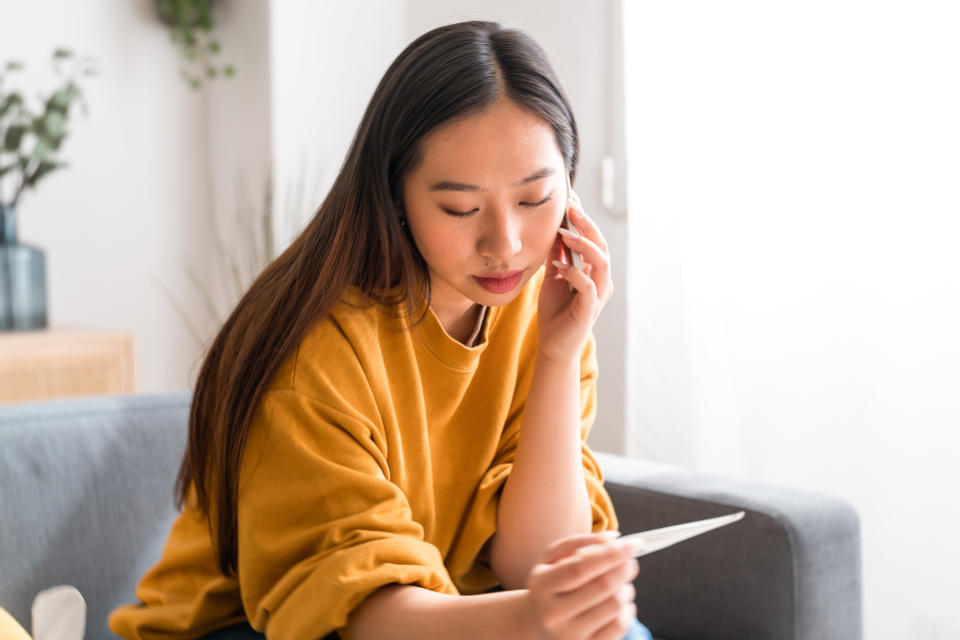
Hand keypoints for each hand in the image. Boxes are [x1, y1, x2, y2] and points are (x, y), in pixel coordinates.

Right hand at [523, 531, 639, 639]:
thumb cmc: (550, 584)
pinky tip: (620, 603)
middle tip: (631, 561)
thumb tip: (613, 539)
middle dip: (624, 569)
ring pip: (615, 605)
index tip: (632, 544)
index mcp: (542, 586)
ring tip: (621, 583)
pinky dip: (628, 610)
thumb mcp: (552, 558)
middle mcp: (553, 614)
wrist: (535, 623)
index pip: (580, 569)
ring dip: (626, 588)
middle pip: (602, 587)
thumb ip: (578, 542)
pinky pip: (619, 627)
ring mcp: (569, 636)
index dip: (610, 555)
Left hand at [538, 189, 613, 365]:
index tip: (571, 198)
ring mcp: (598, 295)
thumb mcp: (553, 276)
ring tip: (564, 234)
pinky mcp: (589, 310)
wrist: (553, 345)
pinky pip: (588, 287)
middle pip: (602, 246)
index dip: (584, 218)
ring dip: (584, 245)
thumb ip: (557, 255)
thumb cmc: (555, 312)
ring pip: (602, 263)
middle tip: (571, 207)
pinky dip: (575, 273)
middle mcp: (601, 281)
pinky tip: (560, 266)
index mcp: (594, 271)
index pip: (593, 239)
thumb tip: (554, 229)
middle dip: (588, 225)